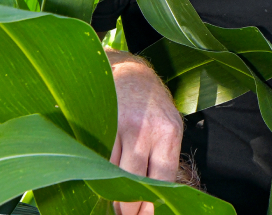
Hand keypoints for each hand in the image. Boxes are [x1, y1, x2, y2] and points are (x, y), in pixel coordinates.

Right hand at [107, 51, 183, 214]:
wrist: (129, 70)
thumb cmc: (151, 104)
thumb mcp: (167, 126)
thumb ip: (161, 158)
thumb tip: (150, 201)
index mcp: (171, 133)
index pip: (163, 180)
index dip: (150, 204)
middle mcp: (150, 129)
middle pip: (136, 182)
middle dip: (128, 204)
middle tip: (124, 212)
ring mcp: (126, 126)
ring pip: (115, 172)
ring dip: (112, 187)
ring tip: (112, 189)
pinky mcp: (105, 122)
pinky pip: (101, 158)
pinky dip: (101, 168)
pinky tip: (102, 168)